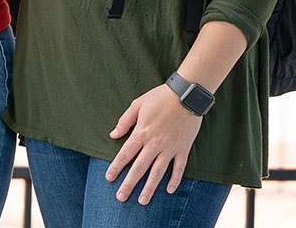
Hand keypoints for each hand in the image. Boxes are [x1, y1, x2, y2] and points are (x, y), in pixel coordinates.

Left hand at [105, 82, 203, 203]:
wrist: (186, 95)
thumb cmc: (160, 97)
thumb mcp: (137, 104)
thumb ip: (124, 121)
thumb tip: (113, 135)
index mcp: (141, 132)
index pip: (125, 155)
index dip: (116, 167)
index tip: (109, 178)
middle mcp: (154, 144)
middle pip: (139, 168)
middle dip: (129, 184)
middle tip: (121, 197)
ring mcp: (170, 148)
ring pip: (158, 173)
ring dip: (150, 188)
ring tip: (142, 200)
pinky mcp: (183, 148)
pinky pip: (178, 168)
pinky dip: (174, 180)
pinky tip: (169, 190)